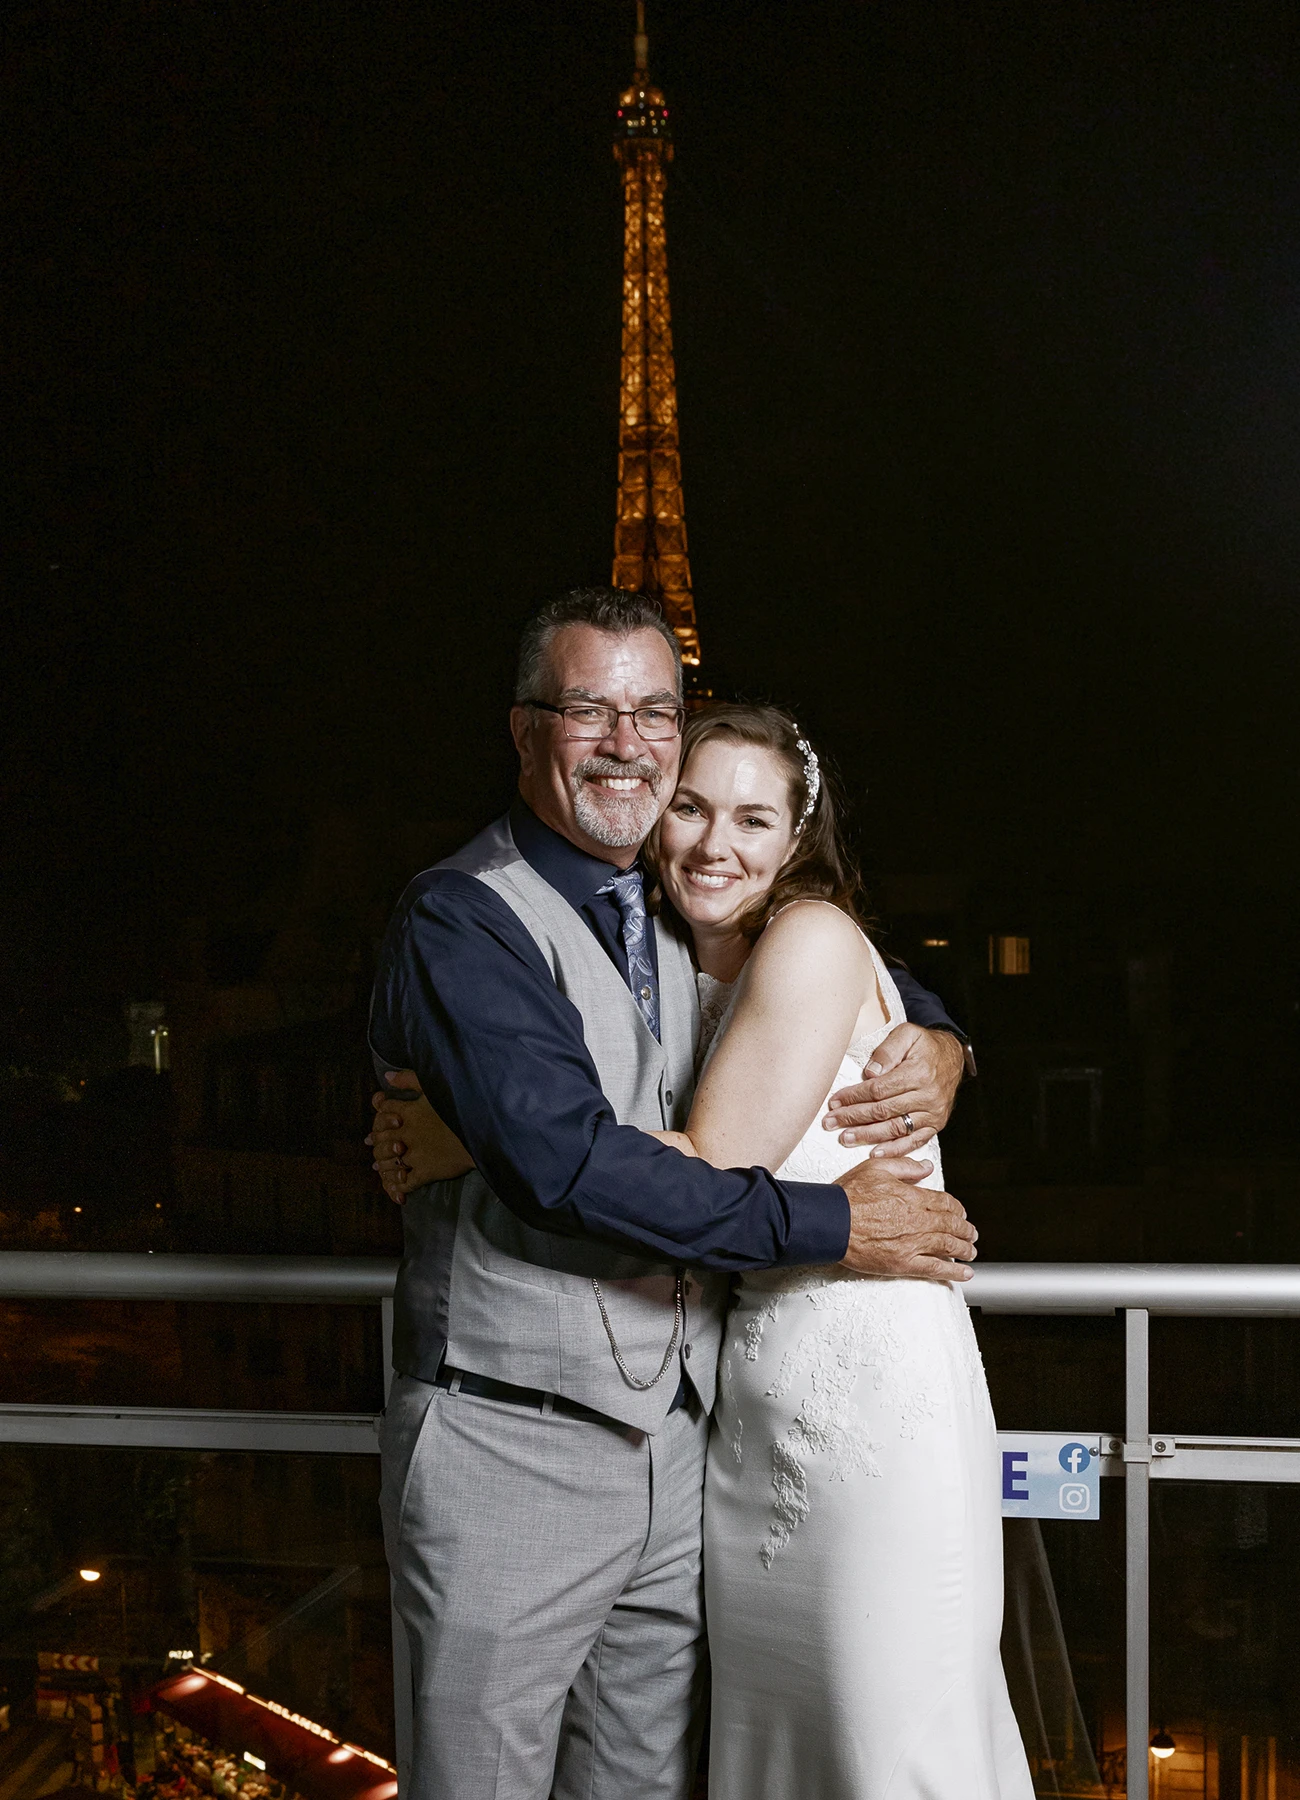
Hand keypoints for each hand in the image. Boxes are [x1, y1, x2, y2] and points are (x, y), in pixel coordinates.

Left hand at [364, 1070, 473, 1200]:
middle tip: (371, 1143)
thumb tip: (387, 1075)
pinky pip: (405, 1182)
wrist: (484, 1131)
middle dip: (375, 1140)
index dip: (379, 1114)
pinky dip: (397, 1186)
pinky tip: (396, 1186)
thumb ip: (410, 1079)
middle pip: (380, 1137)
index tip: (378, 1118)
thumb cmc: (462, 1105)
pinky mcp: (427, 1171)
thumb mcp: (435, 1086)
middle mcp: (408, 1133)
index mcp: (410, 1111)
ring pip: (388, 1162)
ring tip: (380, 1166)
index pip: (383, 1111)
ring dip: (383, 1164)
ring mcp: (416, 1154)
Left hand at [822, 1024, 964, 1155]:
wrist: (952, 1057)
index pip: (879, 1090)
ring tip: (845, 1138)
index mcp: (919, 1073)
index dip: (854, 1097)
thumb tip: (869, 1073)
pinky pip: (914, 1141)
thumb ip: (887, 1051)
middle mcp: (928, 1096)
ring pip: (895, 1128)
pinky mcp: (936, 1124)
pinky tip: (875, 1152)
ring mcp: (933, 1113)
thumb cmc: (925, 1045)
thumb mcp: (906, 1034)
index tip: (835, 1101)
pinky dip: (894, 1149)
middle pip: (883, 1111)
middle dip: (853, 1118)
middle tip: (830, 1122)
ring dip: (868, 1136)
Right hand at [837, 1154, 976, 1281]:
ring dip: (964, 1249)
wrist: (831, 1223)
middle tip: (971, 1233)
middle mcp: (918, 1221)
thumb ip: (906, 1166)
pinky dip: (954, 1271)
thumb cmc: (849, 1196)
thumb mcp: (877, 1168)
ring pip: (948, 1247)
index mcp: (914, 1198)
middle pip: (952, 1225)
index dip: (957, 1208)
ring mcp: (913, 1244)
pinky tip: (965, 1273)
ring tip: (971, 1252)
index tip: (960, 1212)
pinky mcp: (903, 1264)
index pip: (945, 1203)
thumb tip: (926, 1167)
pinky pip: (935, 1269)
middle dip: (965, 1230)